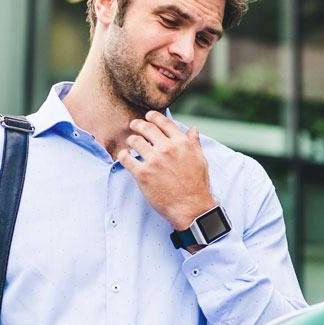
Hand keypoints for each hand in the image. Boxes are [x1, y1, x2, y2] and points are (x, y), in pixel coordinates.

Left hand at [115, 111, 215, 232]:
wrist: (191, 208)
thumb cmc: (197, 185)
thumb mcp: (200, 160)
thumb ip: (193, 143)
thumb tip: (192, 129)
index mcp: (181, 143)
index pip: (164, 123)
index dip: (154, 117)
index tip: (148, 116)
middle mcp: (167, 149)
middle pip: (147, 128)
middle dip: (138, 124)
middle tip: (133, 125)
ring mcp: (154, 161)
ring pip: (135, 141)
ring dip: (131, 140)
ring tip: (130, 143)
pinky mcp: (143, 174)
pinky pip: (126, 158)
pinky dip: (123, 155)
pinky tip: (124, 156)